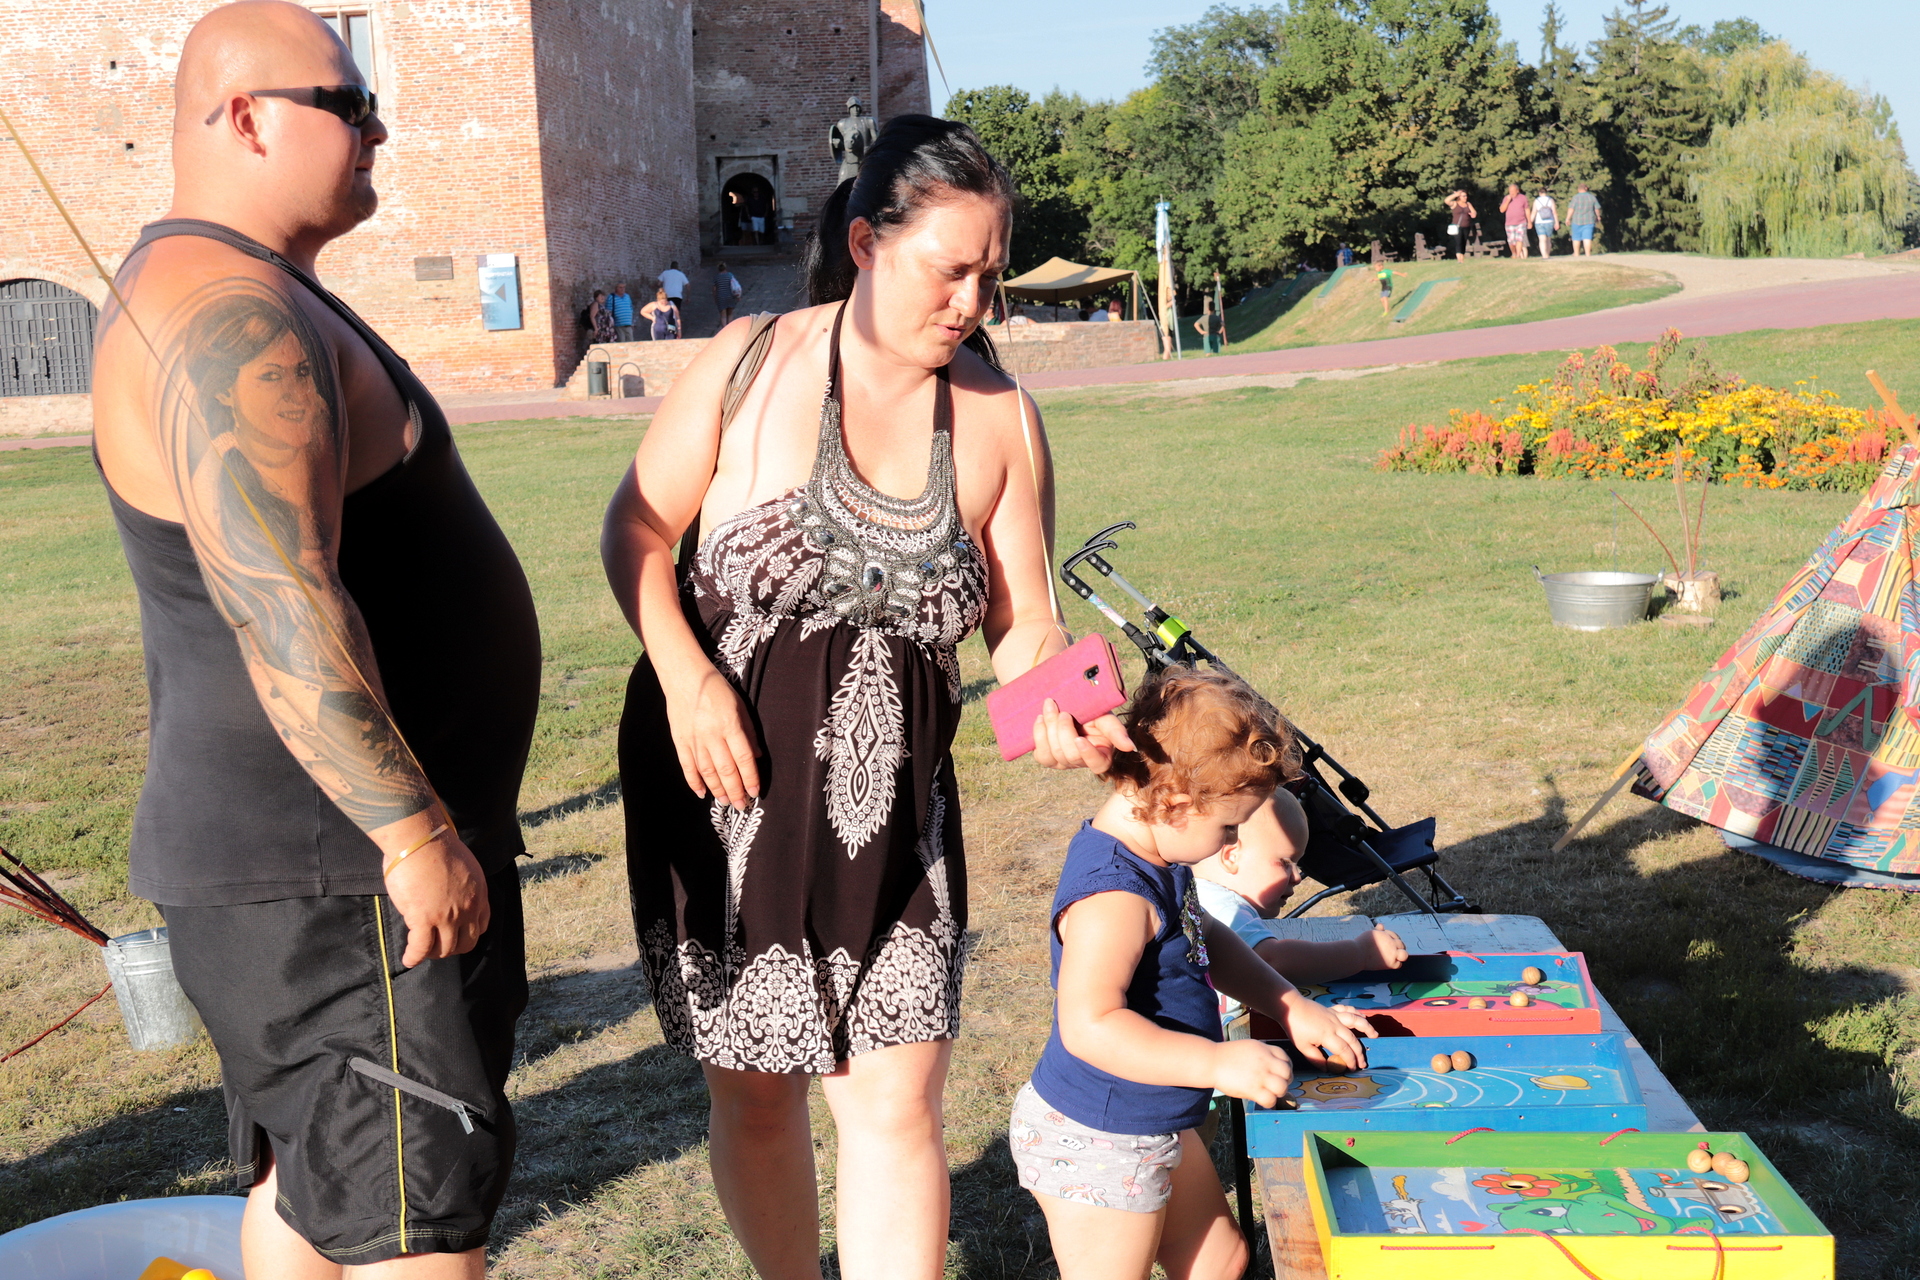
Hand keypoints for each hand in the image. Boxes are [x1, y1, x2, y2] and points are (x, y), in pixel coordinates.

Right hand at [384, 834, 490, 966]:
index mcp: (479, 893)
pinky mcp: (424, 919)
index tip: (457, 934)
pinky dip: (414, 957)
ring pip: (445, 949)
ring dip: (433, 954)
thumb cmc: (435, 845)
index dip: (468, 933)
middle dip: (453, 948)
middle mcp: (467, 908)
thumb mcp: (463, 866)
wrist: (421, 839)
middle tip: (438, 946)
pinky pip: (421, 948)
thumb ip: (460, 885)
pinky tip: (408, 960)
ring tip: (422, 952)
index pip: (481, 924)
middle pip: (466, 942)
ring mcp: (447, 916)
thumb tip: (447, 893)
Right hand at [665, 665, 761, 808]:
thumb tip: (757, 757)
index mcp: (730, 725)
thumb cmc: (717, 689)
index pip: (744, 759)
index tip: (755, 793)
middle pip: (726, 770)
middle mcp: (711, 735)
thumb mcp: (740, 706)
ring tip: (726, 802)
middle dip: (735, 791)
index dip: (750, 778)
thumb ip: (749, 732)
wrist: (685, 677)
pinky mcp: (680, 740)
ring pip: (707, 771)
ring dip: (717, 790)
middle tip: (742, 806)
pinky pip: (687, 766)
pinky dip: (694, 782)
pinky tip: (701, 793)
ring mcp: (694, 739)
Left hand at [1031, 702, 1134, 771]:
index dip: (1087, 754)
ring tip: (1050, 708)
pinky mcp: (1048, 759)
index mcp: (1101, 755)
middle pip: (1070, 755)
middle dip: (1063, 731)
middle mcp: (1082, 762)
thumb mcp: (1106, 718)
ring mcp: (1064, 763)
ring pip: (1054, 754)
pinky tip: (1040, 719)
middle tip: (1062, 711)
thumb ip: (1117, 731)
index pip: (1097, 764)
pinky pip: (1040, 754)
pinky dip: (1038, 734)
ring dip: (1049, 728)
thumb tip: (1130, 747)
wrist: (1071, 705)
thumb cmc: (1093, 713)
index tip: (1080, 739)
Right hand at [1209, 1038, 1294, 1107]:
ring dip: (1279, 1092)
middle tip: (1277, 1085)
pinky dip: (1269, 1102)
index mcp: (1264, 1049)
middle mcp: (1265, 1061)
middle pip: (1287, 1073)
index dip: (1286, 1067)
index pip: (1285, 1058)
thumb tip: (1274, 1066)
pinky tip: (1261, 1099)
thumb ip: (1263, 1054)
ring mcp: (1260, 1075)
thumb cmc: (1227, 1055)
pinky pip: (1270, 1100)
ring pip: (1282, 1087)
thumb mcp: (1249, 1046)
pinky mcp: (1252, 1089)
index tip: (1280, 1073)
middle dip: (1285, 1080)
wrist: (1211, 1061)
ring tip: (1270, 1093)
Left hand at [1280, 992, 1376, 1070]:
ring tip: (1375, 1036)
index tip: (1353, 1069)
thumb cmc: (1295, 1028)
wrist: (1290, 1007)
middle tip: (1363, 1064)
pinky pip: (1348, 1010)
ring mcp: (1335, 1016)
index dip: (1351, 1061)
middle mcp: (1335, 1025)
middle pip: (1352, 1040)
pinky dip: (1357, 1013)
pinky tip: (1363, 1018)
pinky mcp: (1332, 1009)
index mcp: (1328, 1035)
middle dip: (1359, 1053)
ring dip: (1367, 1028)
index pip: (1344, 1050)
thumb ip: (1316, 1059)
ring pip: (1355, 1021)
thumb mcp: (1303, 1047)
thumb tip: (1328, 1069)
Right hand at [1359, 926, 1407, 969]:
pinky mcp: (1390, 963)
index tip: (1385, 941)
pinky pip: (1398, 965)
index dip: (1391, 938)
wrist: (1358, 954)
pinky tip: (1390, 962)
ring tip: (1395, 956)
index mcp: (1386, 935)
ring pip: (1404, 954)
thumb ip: (1378, 930)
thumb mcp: (1370, 934)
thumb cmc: (1361, 943)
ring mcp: (1392, 954)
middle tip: (1390, 949)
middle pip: (1400, 944)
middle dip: (1397, 946)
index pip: (1394, 935)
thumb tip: (1381, 925)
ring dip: (1401, 954)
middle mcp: (1391, 943)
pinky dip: (1396, 963)